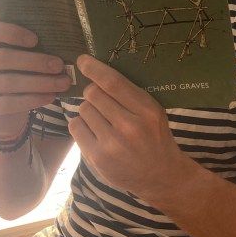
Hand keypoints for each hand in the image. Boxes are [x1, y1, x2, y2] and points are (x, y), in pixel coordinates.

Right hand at [0, 21, 71, 137]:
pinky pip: (6, 103)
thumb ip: (30, 52)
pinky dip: (31, 100)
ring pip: (7, 82)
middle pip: (2, 58)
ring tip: (62, 83)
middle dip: (35, 61)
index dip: (12, 33)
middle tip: (59, 65)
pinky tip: (49, 97)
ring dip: (39, 82)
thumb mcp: (19, 63)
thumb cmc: (14, 80)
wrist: (0, 116)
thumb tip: (63, 47)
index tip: (35, 39)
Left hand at [68, 55, 179, 200]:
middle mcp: (129, 126)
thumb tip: (98, 73)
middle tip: (102, 101)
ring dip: (89, 110)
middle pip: (93, 94)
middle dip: (94, 93)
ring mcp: (111, 144)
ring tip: (102, 120)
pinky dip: (81, 125)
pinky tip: (94, 131)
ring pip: (83, 109)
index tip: (82, 60)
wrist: (160, 175)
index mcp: (147, 110)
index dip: (94, 68)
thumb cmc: (155, 137)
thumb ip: (131, 95)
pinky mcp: (97, 157)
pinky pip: (75, 127)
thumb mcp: (154, 112)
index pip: (113, 83)